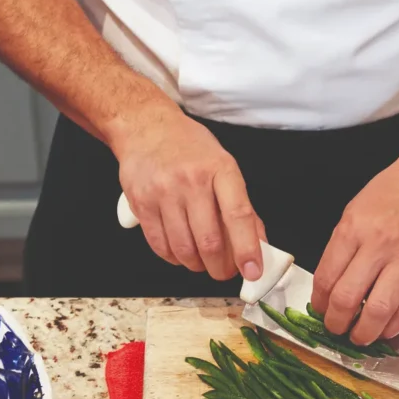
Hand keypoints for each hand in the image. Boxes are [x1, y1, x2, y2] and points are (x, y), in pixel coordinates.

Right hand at [111, 103, 265, 280]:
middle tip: (223, 272)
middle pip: (209, 241)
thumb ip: (240, 205)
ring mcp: (164, 193)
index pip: (238, 216)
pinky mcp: (141, 203)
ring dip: (196, 265)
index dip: (247, 248)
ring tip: (201, 261)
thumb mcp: (223, 165)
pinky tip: (180, 252)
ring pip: (184, 249)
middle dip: (219, 268)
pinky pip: (160, 246)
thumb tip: (256, 244)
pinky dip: (174, 258)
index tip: (253, 271)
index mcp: (220, 169)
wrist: (146, 127)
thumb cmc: (189, 148)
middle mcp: (191, 181)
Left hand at [312, 137, 398, 343]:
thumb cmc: (393, 192)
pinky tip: (386, 328)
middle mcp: (380, 245)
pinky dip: (394, 325)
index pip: (327, 278)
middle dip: (336, 323)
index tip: (320, 309)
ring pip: (380, 310)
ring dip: (365, 332)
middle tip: (335, 328)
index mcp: (354, 229)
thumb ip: (342, 248)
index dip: (319, 302)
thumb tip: (330, 286)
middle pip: (349, 298)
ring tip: (359, 336)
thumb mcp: (355, 211)